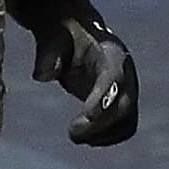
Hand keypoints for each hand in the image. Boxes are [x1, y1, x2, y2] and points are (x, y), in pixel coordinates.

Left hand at [31, 8, 137, 146]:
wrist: (77, 31)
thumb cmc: (63, 32)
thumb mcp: (52, 34)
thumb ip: (48, 52)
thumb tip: (41, 76)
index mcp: (111, 52)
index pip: (113, 78)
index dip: (104, 98)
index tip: (89, 115)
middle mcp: (126, 73)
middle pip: (125, 105)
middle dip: (101, 124)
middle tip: (72, 132)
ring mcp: (126, 90)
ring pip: (127, 123)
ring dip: (104, 136)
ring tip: (75, 134)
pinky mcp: (120, 103)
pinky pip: (122, 129)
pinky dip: (105, 138)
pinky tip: (83, 137)